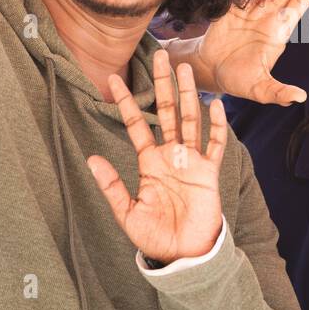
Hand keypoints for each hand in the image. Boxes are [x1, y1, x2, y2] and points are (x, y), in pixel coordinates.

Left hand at [88, 50, 226, 264]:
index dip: (126, 102)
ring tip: (185, 69)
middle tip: (159, 55)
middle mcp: (170, 156)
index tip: (112, 78)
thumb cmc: (154, 236)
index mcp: (149, 162)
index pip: (136, 125)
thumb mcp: (126, 212)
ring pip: (190, 119)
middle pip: (165, 111)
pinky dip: (217, 126)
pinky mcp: (209, 172)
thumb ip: (111, 185)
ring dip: (188, 94)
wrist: (183, 254)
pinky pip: (215, 145)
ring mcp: (191, 161)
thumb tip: (91, 158)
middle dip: (162, 84)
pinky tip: (215, 105)